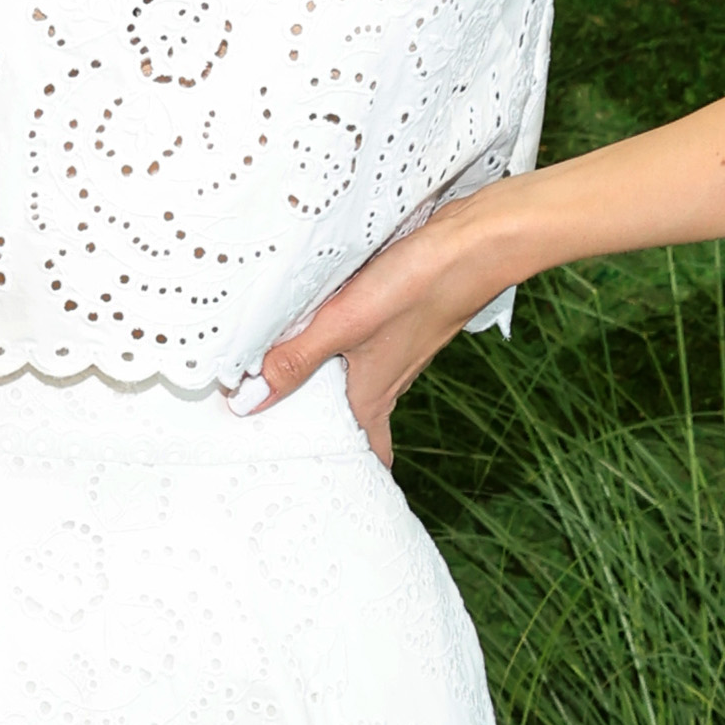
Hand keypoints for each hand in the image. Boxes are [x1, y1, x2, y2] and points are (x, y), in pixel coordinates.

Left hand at [248, 201, 495, 469]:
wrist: (474, 244)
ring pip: (361, 380)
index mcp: (373, 394)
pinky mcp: (403, 320)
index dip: (346, 466)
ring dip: (334, 388)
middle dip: (332, 429)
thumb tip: (250, 400)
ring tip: (294, 387)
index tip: (316, 479)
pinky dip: (346, 352)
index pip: (365, 450)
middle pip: (358, 417)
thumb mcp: (343, 324)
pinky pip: (369, 349)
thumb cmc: (418, 286)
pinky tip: (329, 330)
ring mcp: (400, 350)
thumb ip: (296, 358)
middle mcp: (389, 379)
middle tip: (291, 436)